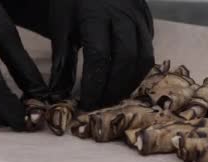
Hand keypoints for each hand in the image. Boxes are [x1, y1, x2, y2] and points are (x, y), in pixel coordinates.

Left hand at [1, 0, 154, 110]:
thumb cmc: (73, 1)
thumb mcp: (61, 26)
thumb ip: (62, 62)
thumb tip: (58, 95)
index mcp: (94, 15)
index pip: (99, 58)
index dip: (94, 86)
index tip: (86, 104)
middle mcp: (122, 15)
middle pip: (126, 60)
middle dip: (115, 88)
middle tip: (102, 105)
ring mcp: (139, 17)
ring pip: (144, 58)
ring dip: (130, 83)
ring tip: (115, 96)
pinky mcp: (148, 20)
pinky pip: (149, 49)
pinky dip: (138, 69)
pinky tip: (124, 78)